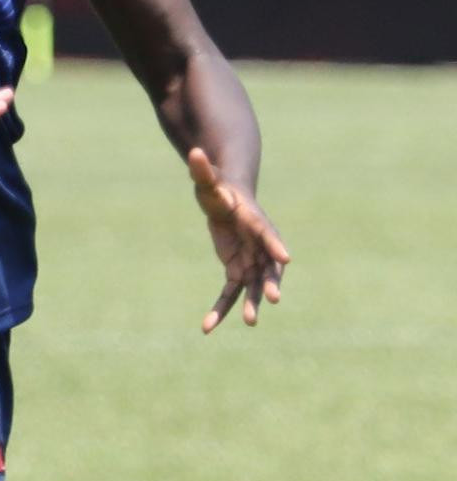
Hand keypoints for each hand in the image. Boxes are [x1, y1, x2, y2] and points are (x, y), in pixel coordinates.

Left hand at [188, 145, 288, 330]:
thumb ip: (202, 169)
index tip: (286, 259)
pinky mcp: (236, 269)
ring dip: (251, 303)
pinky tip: (206, 327)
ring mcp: (250, 258)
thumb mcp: (208, 179)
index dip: (275, 245)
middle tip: (273, 299)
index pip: (267, 232)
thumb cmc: (218, 186)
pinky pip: (230, 293)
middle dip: (270, 282)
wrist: (226, 197)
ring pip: (252, 285)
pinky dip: (221, 309)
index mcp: (253, 219)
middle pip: (268, 265)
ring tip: (249, 322)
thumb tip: (193, 153)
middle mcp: (258, 242)